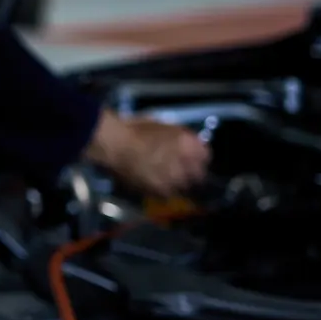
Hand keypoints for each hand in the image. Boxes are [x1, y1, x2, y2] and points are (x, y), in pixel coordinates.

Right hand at [84, 110, 210, 197]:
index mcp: (189, 144)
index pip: (206, 156)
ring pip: (183, 187)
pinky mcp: (159, 192)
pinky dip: (161, 190)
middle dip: (191, 173)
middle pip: (198, 175)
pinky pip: (166, 194)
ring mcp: (174, 180)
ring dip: (176, 183)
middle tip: (178, 170)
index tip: (191, 158)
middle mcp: (187, 164)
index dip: (197, 157)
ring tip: (164, 178)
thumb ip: (177, 137)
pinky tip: (151, 183)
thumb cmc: (134, 128)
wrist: (114, 144)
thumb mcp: (161, 125)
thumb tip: (182, 144)